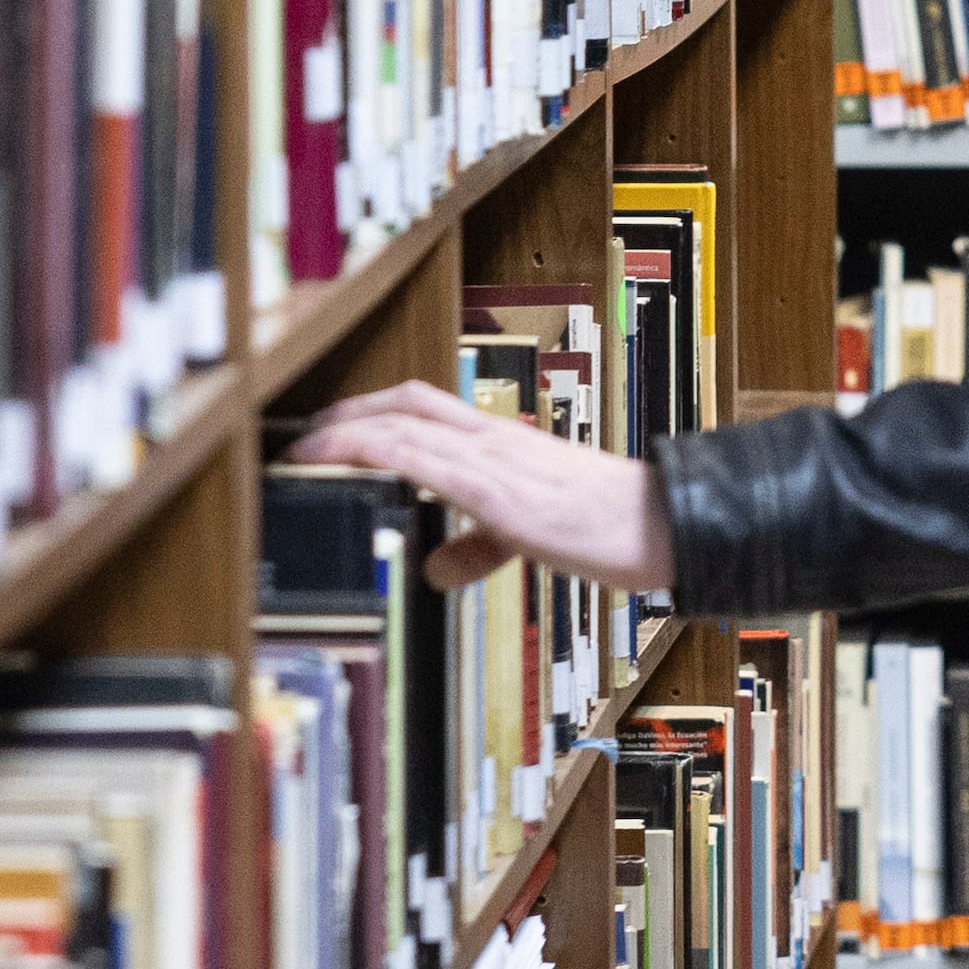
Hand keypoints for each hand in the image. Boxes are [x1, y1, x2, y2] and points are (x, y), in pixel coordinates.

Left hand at [290, 380, 678, 589]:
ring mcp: (497, 459)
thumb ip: (481, 547)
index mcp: (506, 444)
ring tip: (307, 449)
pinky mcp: (500, 490)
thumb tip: (439, 567)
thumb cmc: (611, 527)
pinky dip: (380, 452)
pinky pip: (428, 459)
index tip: (334, 426)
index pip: (429, 407)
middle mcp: (497, 440)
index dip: (375, 409)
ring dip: (349, 432)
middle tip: (305, 433)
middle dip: (351, 411)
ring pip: (408, 423)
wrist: (663, 525)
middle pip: (409, 401)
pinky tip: (350, 458)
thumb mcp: (531, 536)